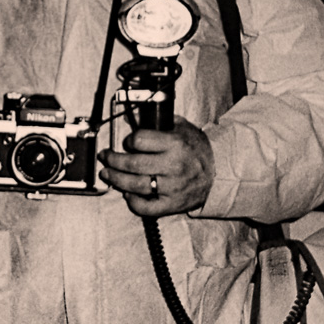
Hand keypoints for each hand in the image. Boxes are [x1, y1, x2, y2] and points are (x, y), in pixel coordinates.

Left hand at [98, 116, 214, 217]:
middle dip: (112, 160)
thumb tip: (130, 116)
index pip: (140, 140)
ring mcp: (172, 187)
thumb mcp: (181, 127)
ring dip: (116, 179)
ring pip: (134, 185)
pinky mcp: (171, 204)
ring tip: (107, 174)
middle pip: (132, 164)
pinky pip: (146, 207)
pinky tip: (127, 194)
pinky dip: (132, 202)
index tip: (127, 142)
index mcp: (175, 144)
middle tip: (105, 157)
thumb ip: (157, 121)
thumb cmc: (196, 149)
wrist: (218, 174)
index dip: (129, 140)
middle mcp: (172, 165)